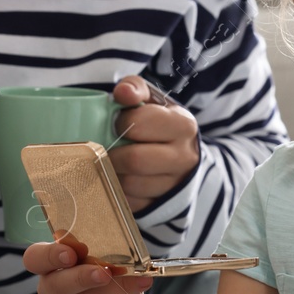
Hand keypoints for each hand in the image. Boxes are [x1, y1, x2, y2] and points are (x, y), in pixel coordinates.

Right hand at [22, 236, 154, 293]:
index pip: (34, 258)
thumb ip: (102, 252)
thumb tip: (108, 253)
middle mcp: (50, 289)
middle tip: (105, 273)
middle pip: (54, 285)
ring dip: (114, 289)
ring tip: (137, 281)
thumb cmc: (115, 277)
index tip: (71, 254)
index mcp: (51, 264)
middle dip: (81, 278)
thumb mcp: (109, 258)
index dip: (50, 256)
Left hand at [108, 76, 200, 211]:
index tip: (119, 122)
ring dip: (113, 173)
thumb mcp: (152, 99)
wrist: (181, 154)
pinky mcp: (160, 205)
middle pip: (134, 160)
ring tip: (113, 161)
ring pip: (129, 184)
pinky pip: (129, 203)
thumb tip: (122, 93)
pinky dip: (117, 191)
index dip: (121, 122)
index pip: (139, 124)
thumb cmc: (159, 122)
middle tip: (109, 146)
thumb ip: (135, 88)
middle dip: (113, 152)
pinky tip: (119, 178)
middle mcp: (184, 157)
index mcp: (183, 125)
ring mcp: (174, 185)